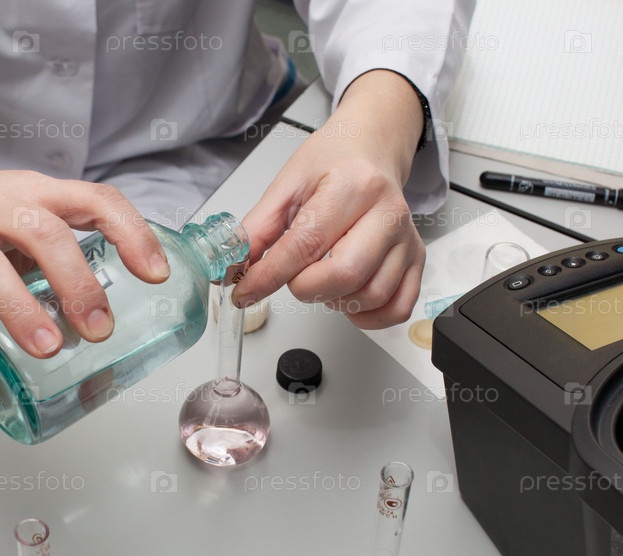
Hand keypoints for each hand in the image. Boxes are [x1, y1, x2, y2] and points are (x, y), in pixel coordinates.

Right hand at [0, 122, 169, 364]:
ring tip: (49, 349)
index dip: (131, 233)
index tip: (156, 274)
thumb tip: (105, 307)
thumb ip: (61, 248)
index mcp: (35, 193)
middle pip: (45, 234)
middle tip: (99, 329)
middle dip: (78, 283)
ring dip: (23, 309)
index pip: (95, 199)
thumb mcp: (23, 210)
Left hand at [232, 70, 425, 328]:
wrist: (372, 148)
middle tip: (294, 275)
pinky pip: (397, 308)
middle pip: (344, 275)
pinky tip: (347, 296)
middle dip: (305, 287)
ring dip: (334, 299)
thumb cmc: (333, 163)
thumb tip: (231, 269)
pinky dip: (368, 315)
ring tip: (321, 276)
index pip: (305, 244)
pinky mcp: (416, 259)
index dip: (268, 276)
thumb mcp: (287, 185)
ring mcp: (407, 238)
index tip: (244, 291)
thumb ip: (257, 230)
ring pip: (370, 295)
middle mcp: (388, 212)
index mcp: (354, 185)